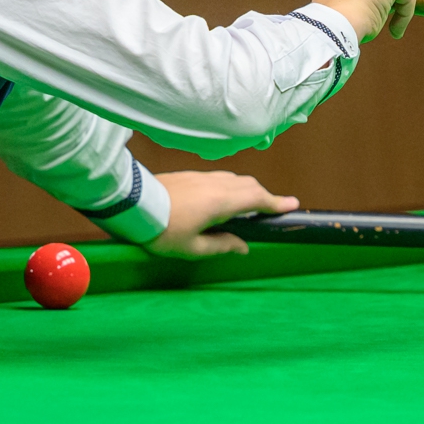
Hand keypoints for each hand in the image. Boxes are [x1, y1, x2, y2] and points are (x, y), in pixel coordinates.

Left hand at [148, 170, 297, 257]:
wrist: (132, 204)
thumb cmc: (163, 231)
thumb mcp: (192, 248)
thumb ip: (221, 246)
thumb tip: (243, 246)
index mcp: (221, 203)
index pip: (256, 199)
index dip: (276, 203)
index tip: (292, 205)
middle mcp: (216, 184)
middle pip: (249, 185)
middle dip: (265, 196)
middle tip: (274, 207)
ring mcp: (202, 177)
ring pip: (234, 179)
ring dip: (248, 189)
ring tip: (250, 205)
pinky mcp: (190, 175)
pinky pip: (219, 177)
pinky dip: (231, 186)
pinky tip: (224, 197)